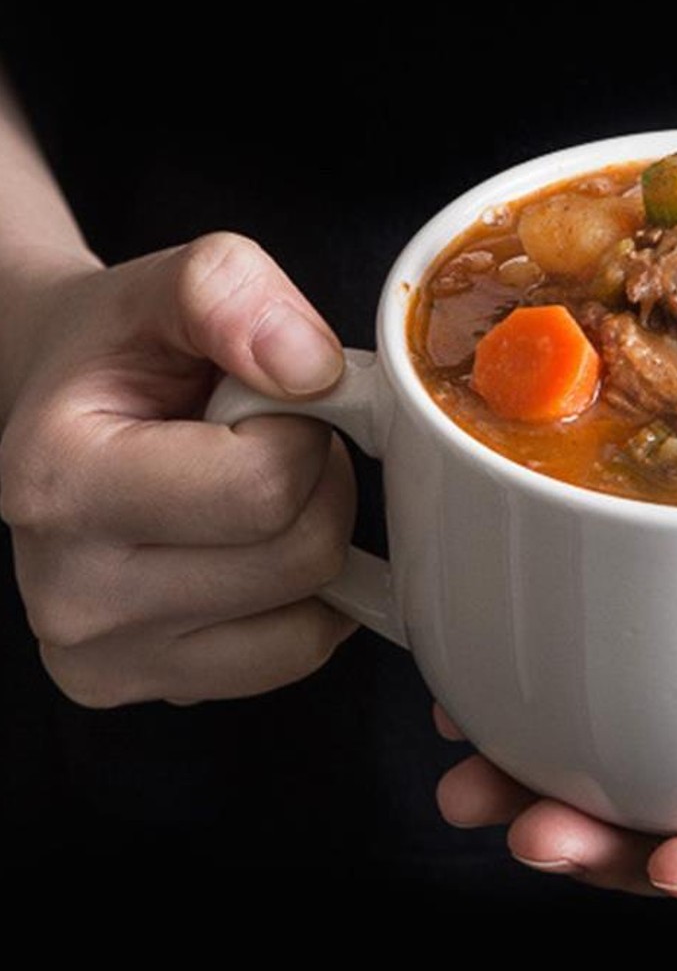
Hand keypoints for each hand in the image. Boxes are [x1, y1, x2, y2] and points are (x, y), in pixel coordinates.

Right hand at [0, 232, 357, 704]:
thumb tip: (310, 370)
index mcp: (57, 483)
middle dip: (318, 482)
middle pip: (301, 554)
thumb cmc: (124, 353)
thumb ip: (230, 291)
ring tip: (252, 493)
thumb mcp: (169, 286)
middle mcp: (69, 594)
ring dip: (315, 540)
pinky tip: (257, 549)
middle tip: (267, 445)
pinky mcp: (154, 692)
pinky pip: (298, 655)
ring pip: (312, 614)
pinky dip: (308, 600)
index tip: (264, 403)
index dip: (303, 428)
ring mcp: (107, 658)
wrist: (66, 412)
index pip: (266, 486)